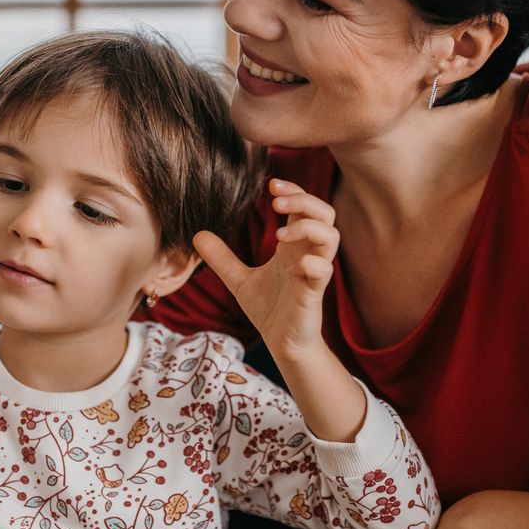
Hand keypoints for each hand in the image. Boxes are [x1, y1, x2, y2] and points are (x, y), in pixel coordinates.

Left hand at [193, 179, 338, 361]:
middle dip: (304, 200)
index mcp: (294, 246)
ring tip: (280, 236)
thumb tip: (197, 235)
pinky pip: (324, 271)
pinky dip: (312, 264)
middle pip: (324, 212)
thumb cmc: (269, 308)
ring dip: (307, 228)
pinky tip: (292, 267)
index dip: (294, 190)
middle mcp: (308, 253)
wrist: (282, 343)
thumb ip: (222, 258)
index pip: (305, 206)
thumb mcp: (239, 280)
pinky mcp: (314, 294)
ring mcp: (314, 272)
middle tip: (276, 202)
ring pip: (331, 236)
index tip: (271, 185)